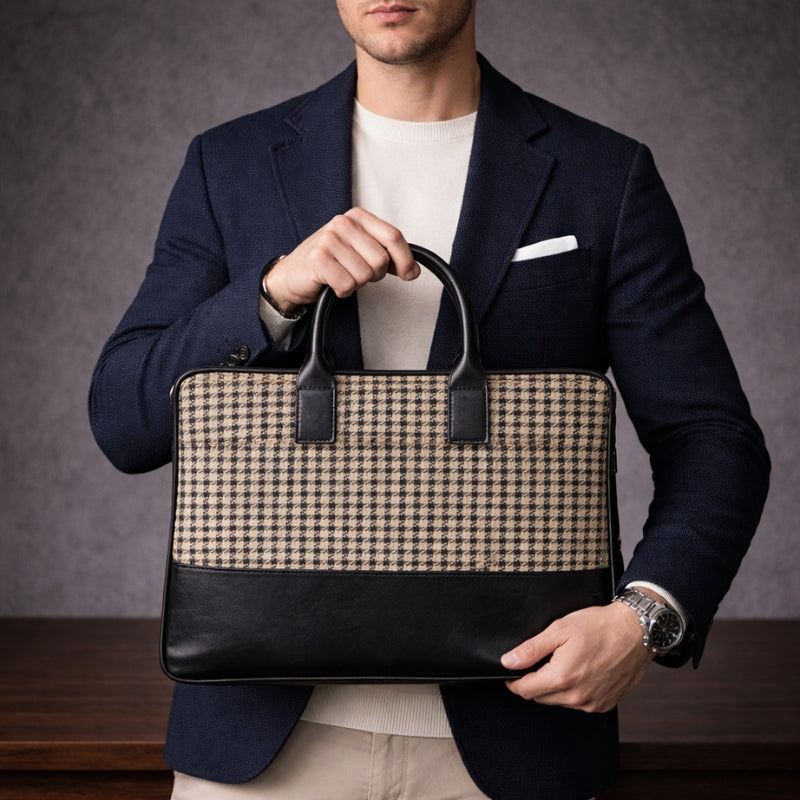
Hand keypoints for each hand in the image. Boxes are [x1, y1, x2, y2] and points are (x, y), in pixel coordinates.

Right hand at [264, 207, 418, 311]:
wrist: (291, 275)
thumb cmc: (328, 262)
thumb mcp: (359, 250)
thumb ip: (386, 254)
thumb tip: (413, 270)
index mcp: (357, 217)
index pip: (394, 237)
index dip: (405, 260)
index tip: (409, 274)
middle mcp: (343, 223)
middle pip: (381, 260)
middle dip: (374, 275)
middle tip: (357, 273)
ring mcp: (329, 240)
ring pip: (365, 275)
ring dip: (357, 284)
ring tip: (342, 276)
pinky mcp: (318, 259)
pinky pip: (348, 285)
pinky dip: (343, 291)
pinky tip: (332, 283)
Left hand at [500, 601, 655, 712]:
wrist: (636, 632)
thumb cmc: (599, 627)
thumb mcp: (559, 630)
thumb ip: (531, 649)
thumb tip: (508, 662)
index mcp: (562, 678)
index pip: (525, 690)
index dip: (514, 681)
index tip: (513, 672)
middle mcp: (577, 696)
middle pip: (541, 697)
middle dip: (535, 682)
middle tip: (543, 660)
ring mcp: (592, 703)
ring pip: (559, 701)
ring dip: (554, 687)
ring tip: (565, 662)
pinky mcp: (605, 704)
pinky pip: (579, 703)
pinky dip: (573, 691)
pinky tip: (581, 672)